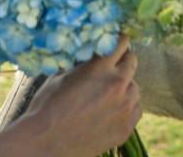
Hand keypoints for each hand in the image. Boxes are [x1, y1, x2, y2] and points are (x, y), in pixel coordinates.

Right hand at [0, 36, 141, 156]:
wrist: (46, 142)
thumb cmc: (47, 106)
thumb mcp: (61, 75)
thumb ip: (82, 63)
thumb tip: (90, 54)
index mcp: (100, 67)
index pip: (122, 42)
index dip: (118, 40)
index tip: (116, 41)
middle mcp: (117, 84)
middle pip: (132, 61)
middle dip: (122, 60)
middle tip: (112, 66)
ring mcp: (124, 107)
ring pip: (135, 86)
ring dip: (125, 85)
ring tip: (108, 93)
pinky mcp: (127, 127)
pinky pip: (136, 108)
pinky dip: (127, 105)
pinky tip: (112, 108)